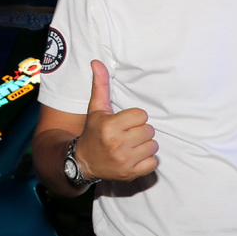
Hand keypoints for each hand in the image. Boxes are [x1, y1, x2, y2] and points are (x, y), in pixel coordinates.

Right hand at [75, 60, 158, 181]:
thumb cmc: (93, 132)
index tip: (124, 123)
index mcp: (109, 126)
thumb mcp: (96, 109)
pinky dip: (147, 161)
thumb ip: (100, 85)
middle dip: (140, 131)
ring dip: (145, 145)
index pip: (142, 115)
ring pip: (153, 146)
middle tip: (127, 135)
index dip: (134, 118)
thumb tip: (97, 62)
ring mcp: (124, 161)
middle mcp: (117, 144)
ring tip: (130, 146)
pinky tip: (134, 157)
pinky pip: (154, 162)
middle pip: (149, 130)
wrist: (83, 163)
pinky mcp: (131, 173)